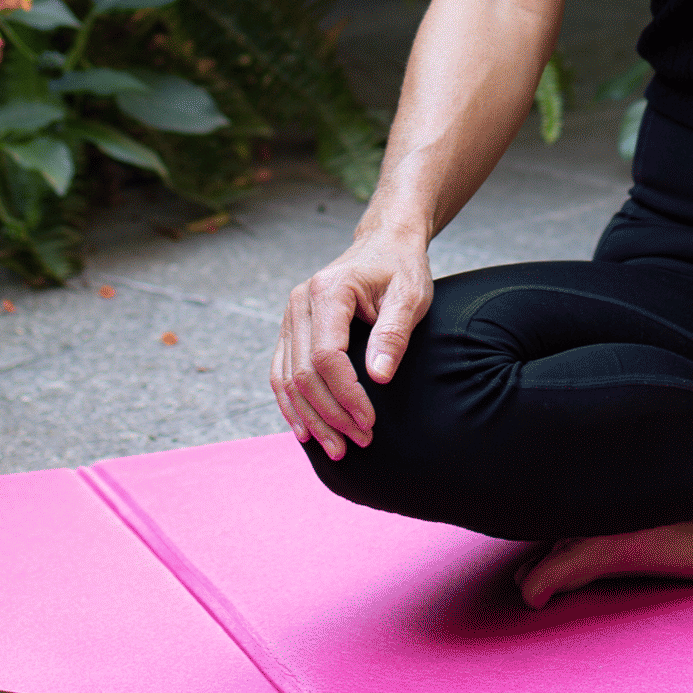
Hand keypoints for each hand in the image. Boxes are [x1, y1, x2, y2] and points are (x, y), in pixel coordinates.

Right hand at [270, 230, 433, 459]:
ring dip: (310, 418)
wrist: (384, 244)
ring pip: (287, 379)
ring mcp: (291, 317)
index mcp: (329, 291)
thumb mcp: (410, 295)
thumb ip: (393, 334)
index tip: (369, 420)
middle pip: (303, 373)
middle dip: (330, 414)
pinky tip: (306, 431)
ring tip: (337, 448)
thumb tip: (378, 377)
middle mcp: (300, 303)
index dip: (346, 394)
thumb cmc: (400, 268)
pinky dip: (292, 405)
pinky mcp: (292, 329)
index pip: (326, 356)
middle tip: (360, 441)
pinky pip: (282, 373)